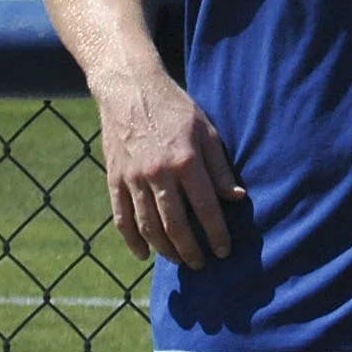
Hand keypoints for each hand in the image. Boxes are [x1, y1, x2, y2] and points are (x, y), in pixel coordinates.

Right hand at [96, 72, 246, 267]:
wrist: (129, 87)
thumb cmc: (174, 107)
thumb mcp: (205, 129)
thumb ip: (220, 167)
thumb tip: (236, 198)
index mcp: (185, 160)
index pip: (205, 208)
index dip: (216, 234)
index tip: (224, 251)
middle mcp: (158, 173)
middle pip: (175, 226)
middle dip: (191, 251)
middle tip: (201, 264)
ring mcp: (133, 177)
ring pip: (148, 227)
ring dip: (165, 250)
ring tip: (179, 260)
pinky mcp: (115, 178)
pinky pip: (122, 218)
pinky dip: (132, 240)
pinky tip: (143, 254)